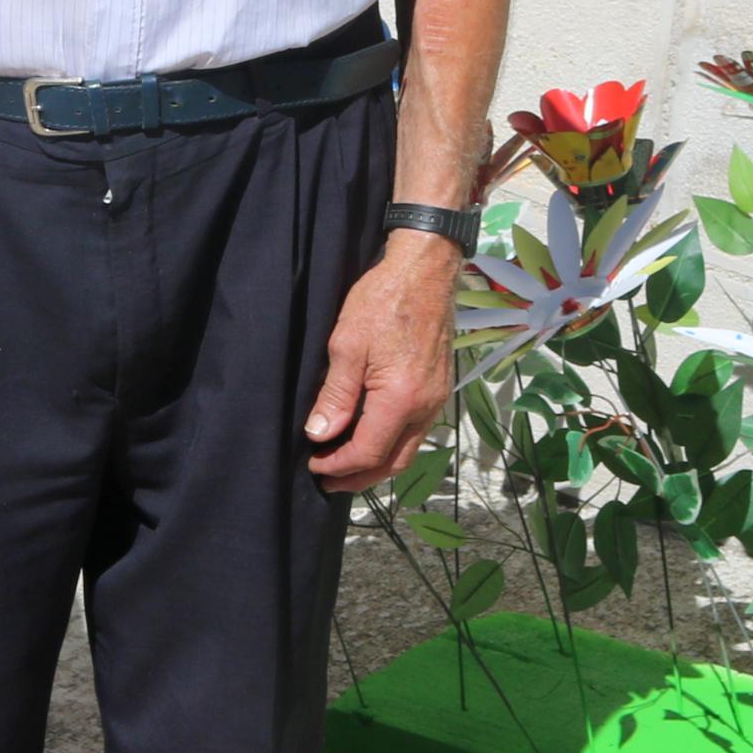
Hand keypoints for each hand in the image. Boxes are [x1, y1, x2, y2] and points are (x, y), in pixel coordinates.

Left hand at [303, 231, 461, 494]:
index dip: (338, 465)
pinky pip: (416, 433)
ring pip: (407, 451)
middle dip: (358, 478)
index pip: (367, 452)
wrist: (426, 271)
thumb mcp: (347, 345)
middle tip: (327, 480)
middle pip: (393, 463)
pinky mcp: (439, 389)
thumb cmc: (383, 300)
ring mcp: (437, 400)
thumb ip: (336, 395)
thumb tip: (320, 434)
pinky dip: (392, 445)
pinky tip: (371, 437)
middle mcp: (425, 407)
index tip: (313, 465)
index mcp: (401, 399)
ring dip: (377, 465)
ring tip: (346, 465)